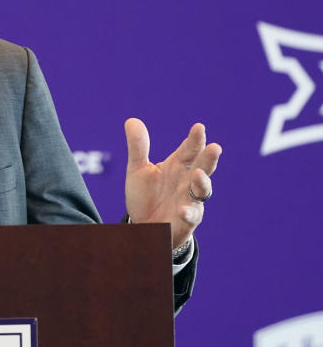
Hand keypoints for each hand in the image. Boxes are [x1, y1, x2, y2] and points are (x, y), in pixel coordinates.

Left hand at [124, 119, 221, 249]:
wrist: (143, 226)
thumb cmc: (145, 195)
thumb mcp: (137, 169)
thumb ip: (138, 147)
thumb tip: (131, 120)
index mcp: (178, 166)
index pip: (189, 149)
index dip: (195, 139)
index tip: (199, 127)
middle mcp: (188, 181)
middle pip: (203, 167)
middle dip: (209, 158)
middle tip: (215, 147)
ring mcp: (190, 201)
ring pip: (202, 191)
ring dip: (202, 183)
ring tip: (199, 174)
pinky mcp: (186, 221)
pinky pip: (190, 217)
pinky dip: (188, 213)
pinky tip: (182, 209)